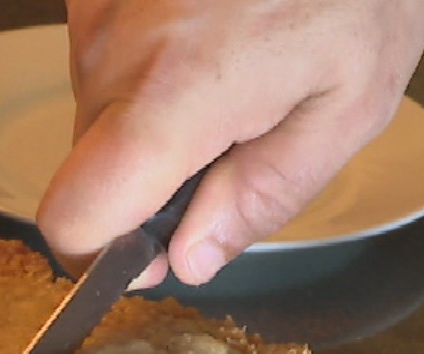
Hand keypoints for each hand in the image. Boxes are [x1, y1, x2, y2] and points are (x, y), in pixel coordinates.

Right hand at [37, 0, 423, 286]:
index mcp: (174, 100)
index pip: (72, 218)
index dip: (103, 252)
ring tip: (236, 59)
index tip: (153, 248)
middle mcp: (113, 54)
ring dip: (155, 109)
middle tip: (237, 132)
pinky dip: (152, 55)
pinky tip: (213, 21)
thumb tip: (194, 258)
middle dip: (151, 175)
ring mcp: (96, 7)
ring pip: (97, 107)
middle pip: (89, 166)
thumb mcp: (350, 104)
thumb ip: (266, 193)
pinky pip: (106, 50)